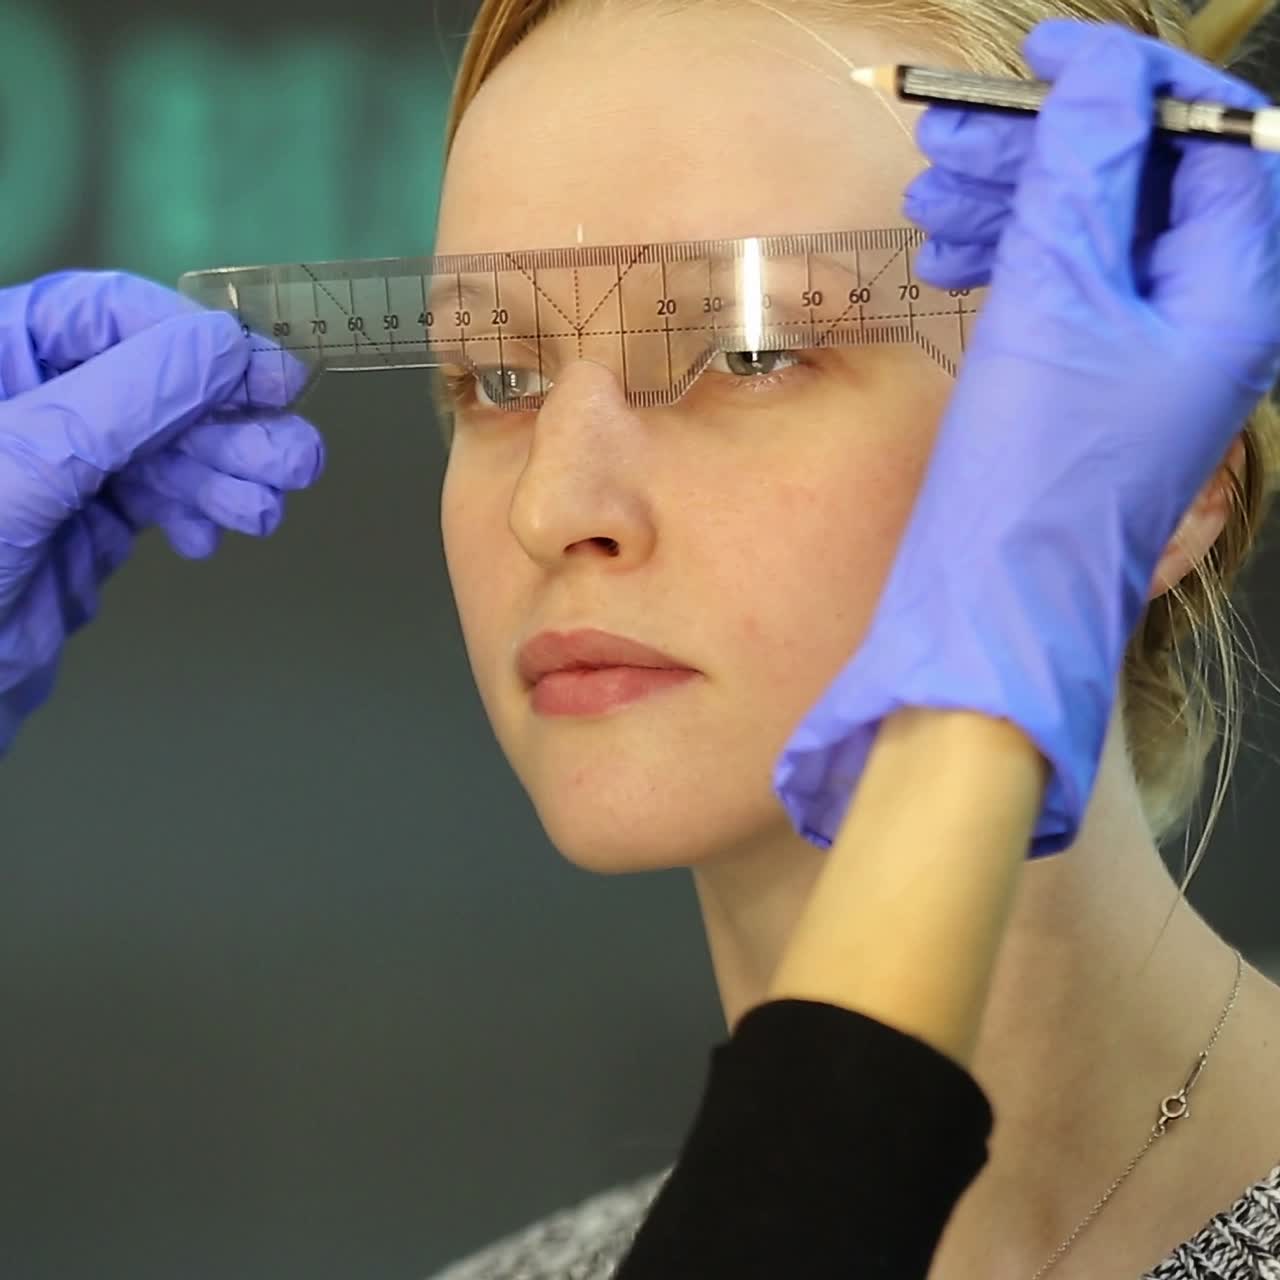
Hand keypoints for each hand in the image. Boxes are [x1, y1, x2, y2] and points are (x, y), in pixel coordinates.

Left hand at [0, 271, 324, 754]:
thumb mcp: (29, 462)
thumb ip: (126, 399)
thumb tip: (225, 343)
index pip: (107, 314)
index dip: (194, 338)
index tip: (272, 377)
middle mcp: (33, 399)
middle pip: (153, 384)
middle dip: (228, 425)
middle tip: (297, 462)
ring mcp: (60, 466)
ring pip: (167, 447)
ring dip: (226, 476)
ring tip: (265, 512)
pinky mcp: (83, 526)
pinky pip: (159, 502)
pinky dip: (195, 517)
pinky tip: (206, 540)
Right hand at [773, 20, 1279, 856]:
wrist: (993, 611)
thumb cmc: (1032, 476)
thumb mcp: (1055, 302)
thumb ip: (1084, 175)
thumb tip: (1103, 80)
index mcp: (1234, 294)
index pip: (1212, 141)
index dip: (1131, 85)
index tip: (1046, 61)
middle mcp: (1209, 321)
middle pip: (1144, 184)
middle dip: (1051, 151)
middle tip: (956, 148)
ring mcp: (1151, 357)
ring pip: (1093, 236)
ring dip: (1018, 204)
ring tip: (935, 207)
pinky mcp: (1096, 387)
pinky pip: (1067, 291)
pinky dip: (1012, 262)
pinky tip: (954, 260)